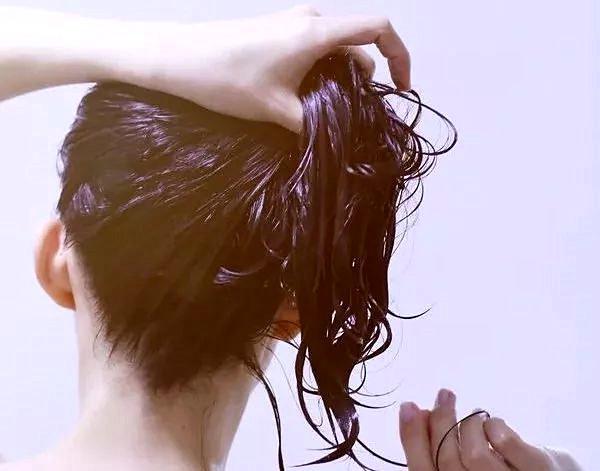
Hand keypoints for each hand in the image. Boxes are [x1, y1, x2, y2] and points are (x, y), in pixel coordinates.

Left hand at [124, 5, 410, 132]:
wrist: (176, 58)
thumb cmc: (226, 79)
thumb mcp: (276, 110)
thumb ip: (314, 125)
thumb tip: (339, 143)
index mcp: (317, 32)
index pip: (379, 29)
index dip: (400, 57)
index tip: (400, 89)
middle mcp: (310, 21)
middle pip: (358, 45)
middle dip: (363, 81)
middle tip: (351, 118)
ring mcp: (292, 25)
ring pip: (334, 50)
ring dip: (338, 81)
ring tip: (323, 115)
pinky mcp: (277, 33)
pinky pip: (313, 50)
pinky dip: (319, 74)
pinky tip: (302, 102)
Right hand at [399, 389, 566, 470]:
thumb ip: (444, 458)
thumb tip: (421, 415)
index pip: (420, 470)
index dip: (411, 437)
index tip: (410, 406)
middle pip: (446, 460)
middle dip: (440, 421)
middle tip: (443, 396)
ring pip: (475, 454)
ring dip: (470, 425)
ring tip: (475, 416)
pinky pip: (508, 444)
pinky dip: (497, 427)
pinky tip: (496, 426)